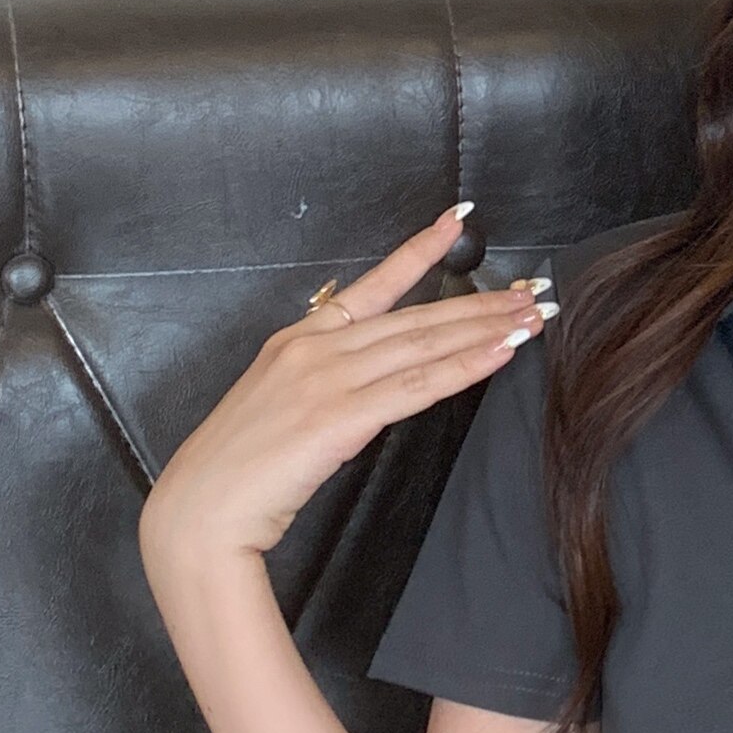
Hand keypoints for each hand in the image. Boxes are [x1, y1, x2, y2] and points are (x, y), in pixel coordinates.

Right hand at [139, 210, 552, 577]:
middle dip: (479, 305)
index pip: (371, 286)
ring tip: (532, 318)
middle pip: (413, 317)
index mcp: (296, 339)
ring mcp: (326, 378)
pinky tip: (499, 355)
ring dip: (484, 331)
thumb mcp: (280, 409)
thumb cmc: (237, 472)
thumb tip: (368, 388)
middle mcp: (313, 348)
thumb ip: (324, 388)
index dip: (418, 251)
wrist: (200, 512)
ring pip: (421, 345)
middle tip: (531, 292)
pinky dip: (463, 368)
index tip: (457, 221)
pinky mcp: (339, 416)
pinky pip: (415, 386)